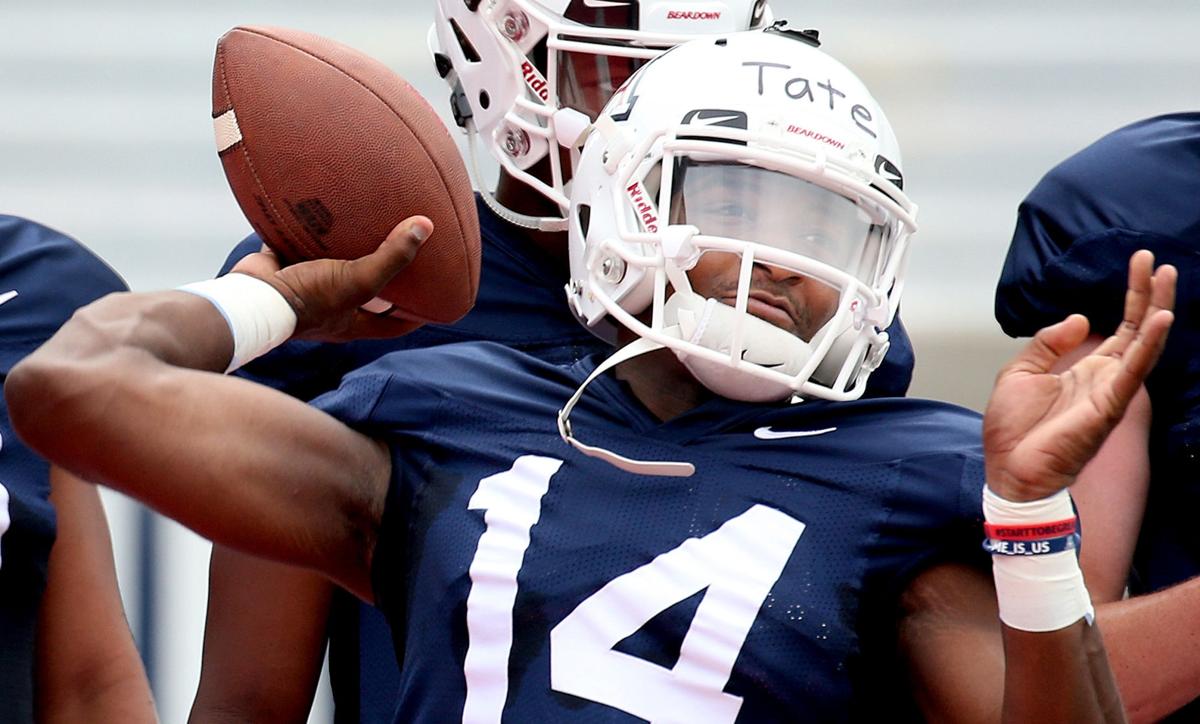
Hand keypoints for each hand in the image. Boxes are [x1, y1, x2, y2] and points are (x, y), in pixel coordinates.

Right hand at [230, 216, 431, 342]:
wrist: (249, 296)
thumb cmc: (307, 299)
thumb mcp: (358, 281)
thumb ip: (392, 257)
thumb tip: (426, 226)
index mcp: (353, 322)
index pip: (396, 324)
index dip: (419, 313)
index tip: (438, 296)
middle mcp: (332, 307)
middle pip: (367, 293)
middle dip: (385, 275)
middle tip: (405, 249)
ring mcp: (306, 286)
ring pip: (335, 265)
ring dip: (348, 248)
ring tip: (370, 221)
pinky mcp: (283, 264)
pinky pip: (301, 244)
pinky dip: (311, 228)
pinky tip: (325, 205)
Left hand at [983, 250, 1174, 500]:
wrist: (1010, 471)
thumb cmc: (1014, 431)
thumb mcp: (1020, 373)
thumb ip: (1048, 344)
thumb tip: (1081, 318)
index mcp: (1086, 370)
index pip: (1119, 327)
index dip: (1130, 296)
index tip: (1139, 263)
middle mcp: (1106, 378)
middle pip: (1137, 329)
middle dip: (1147, 294)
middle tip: (1155, 261)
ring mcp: (1110, 391)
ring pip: (1143, 344)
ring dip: (1156, 310)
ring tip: (1165, 277)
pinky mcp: (1109, 406)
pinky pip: (1134, 371)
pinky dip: (1148, 345)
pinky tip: (1161, 319)